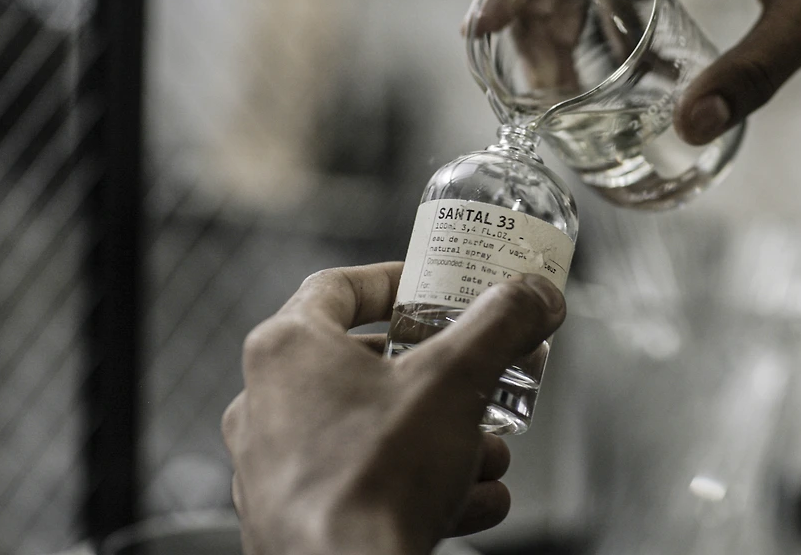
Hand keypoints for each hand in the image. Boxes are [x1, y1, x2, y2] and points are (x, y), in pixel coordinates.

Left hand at [222, 264, 565, 554]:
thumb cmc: (374, 478)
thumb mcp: (457, 380)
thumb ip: (501, 325)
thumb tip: (534, 296)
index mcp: (287, 350)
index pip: (337, 287)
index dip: (392, 282)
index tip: (431, 290)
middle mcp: (267, 403)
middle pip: (365, 368)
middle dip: (438, 379)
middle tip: (477, 379)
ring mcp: (275, 466)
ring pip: (371, 434)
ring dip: (440, 438)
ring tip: (488, 454)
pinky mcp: (293, 517)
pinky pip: (364, 486)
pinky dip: (419, 487)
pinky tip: (473, 501)